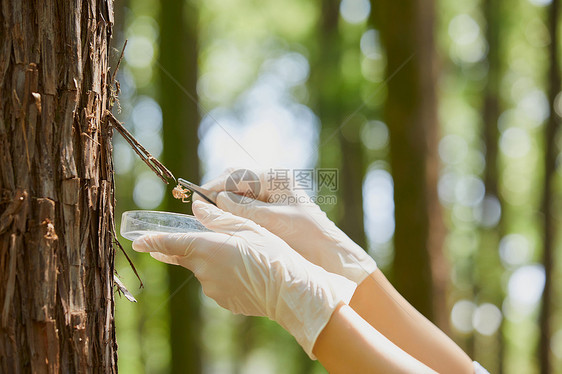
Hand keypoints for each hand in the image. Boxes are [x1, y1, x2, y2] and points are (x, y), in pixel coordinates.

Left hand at [132, 200, 356, 357]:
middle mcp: (203, 271)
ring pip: (204, 269)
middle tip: (212, 240)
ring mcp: (212, 289)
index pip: (169, 244)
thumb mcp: (246, 227)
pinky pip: (217, 283)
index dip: (152, 241)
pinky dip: (225, 275)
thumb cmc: (270, 253)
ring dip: (214, 261)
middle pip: (188, 256)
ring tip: (244, 256)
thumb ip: (217, 218)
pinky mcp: (224, 300)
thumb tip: (197, 207)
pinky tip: (246, 271)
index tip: (138, 240)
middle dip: (193, 247)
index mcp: (205, 248)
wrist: (289, 290)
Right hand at [195, 169, 376, 283]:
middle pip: (236, 182)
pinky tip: (225, 226)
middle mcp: (273, 184)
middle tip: (199, 210)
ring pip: (239, 196)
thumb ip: (243, 208)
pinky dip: (233, 215)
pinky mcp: (271, 212)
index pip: (237, 175)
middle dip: (217, 194)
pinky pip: (246, 208)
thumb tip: (216, 199)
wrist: (330, 256)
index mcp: (276, 179)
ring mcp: (272, 197)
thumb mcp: (271, 221)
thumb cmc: (306, 236)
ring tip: (208, 220)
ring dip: (223, 206)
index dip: (215, 186)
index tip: (197, 199)